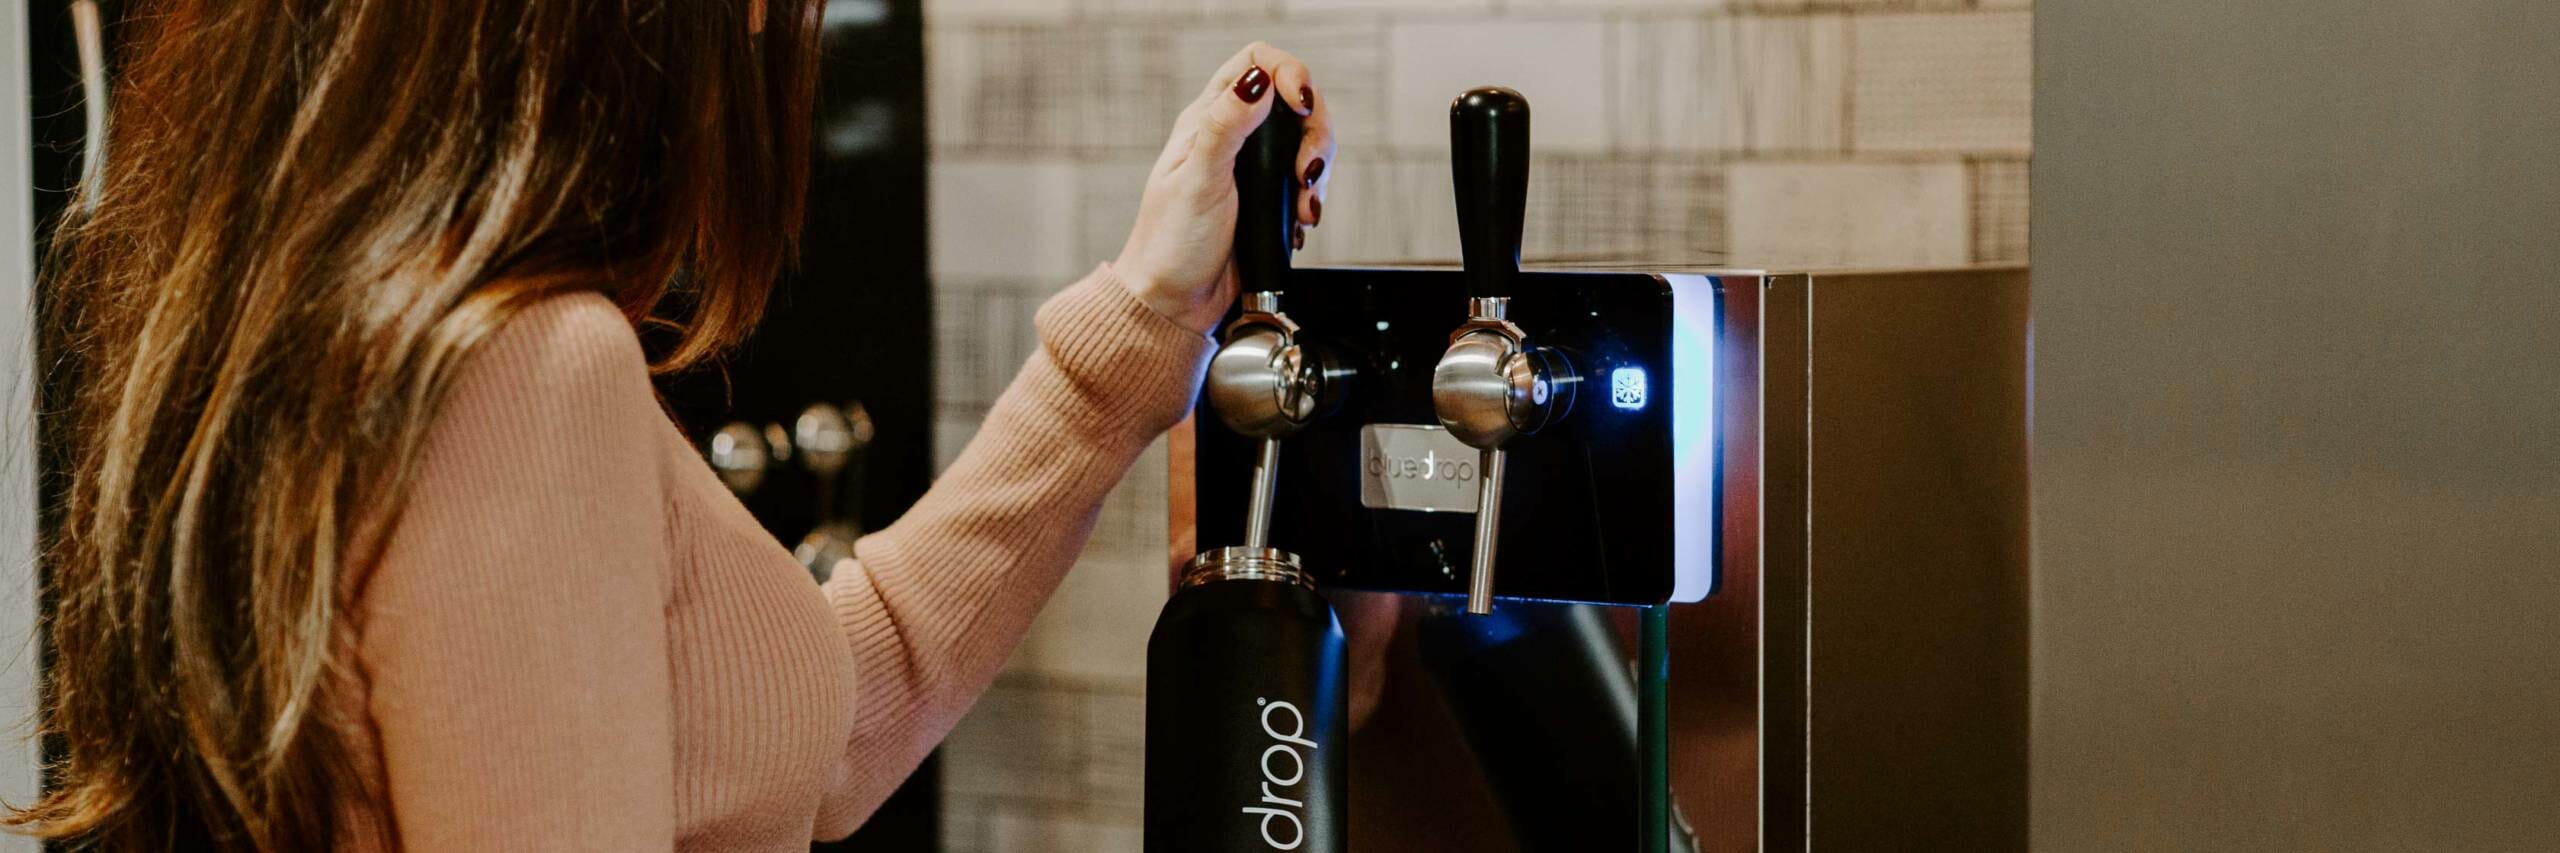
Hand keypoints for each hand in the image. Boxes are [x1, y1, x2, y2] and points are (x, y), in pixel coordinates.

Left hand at [1114, 42, 1336, 333]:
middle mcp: (1232, 139)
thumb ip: (1226, 126)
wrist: (1175, 305)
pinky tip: (1298, 224)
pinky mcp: (1268, 202)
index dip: (1286, 72)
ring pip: (1307, 145)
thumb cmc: (1172, 246)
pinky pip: (1307, 185)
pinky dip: (1313, 200)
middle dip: (1314, 135)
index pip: (1254, 64)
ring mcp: (1253, 171)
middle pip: (1294, 104)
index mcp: (1207, 121)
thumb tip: (1257, 80)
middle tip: (1305, 173)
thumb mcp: (1198, 180)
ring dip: (1317, 175)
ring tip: (1304, 209)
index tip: (1299, 104)